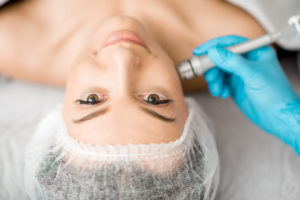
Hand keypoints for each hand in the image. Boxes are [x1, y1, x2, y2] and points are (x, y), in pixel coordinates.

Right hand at [193, 35, 299, 152]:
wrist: (277, 117)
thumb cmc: (275, 95)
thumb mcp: (253, 75)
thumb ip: (233, 62)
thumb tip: (214, 52)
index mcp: (255, 52)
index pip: (231, 43)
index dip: (214, 46)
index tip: (200, 51)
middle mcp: (247, 61)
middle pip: (222, 57)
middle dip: (212, 67)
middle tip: (208, 76)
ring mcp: (240, 73)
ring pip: (219, 70)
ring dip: (214, 79)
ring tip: (217, 89)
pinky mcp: (236, 85)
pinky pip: (220, 82)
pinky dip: (217, 87)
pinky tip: (222, 93)